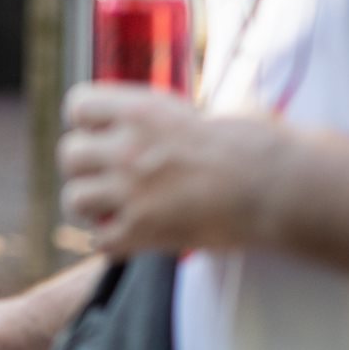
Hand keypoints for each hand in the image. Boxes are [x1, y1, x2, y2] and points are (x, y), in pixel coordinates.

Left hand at [59, 83, 284, 253]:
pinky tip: (129, 239)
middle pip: (68, 153)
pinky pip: (100, 242)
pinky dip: (111, 244)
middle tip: (106, 176)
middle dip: (84, 166)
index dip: (86, 120)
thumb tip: (174, 122)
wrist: (280, 186)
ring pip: (74, 198)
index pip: (78, 105)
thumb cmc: (259, 146)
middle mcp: (128, 146)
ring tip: (112, 210)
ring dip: (90, 206)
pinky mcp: (143, 230)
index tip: (101, 131)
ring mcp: (131, 190)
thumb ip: (177, 120)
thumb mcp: (210, 111)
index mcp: (143, 110)